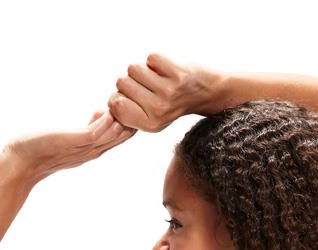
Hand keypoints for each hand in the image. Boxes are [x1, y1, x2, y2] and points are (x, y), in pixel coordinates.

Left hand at [2, 109, 135, 182]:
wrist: (21, 161)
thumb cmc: (41, 146)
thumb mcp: (71, 136)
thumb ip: (87, 126)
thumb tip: (100, 111)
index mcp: (93, 149)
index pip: (121, 136)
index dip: (132, 122)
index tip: (135, 105)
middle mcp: (92, 151)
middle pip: (121, 137)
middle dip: (132, 121)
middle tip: (141, 103)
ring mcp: (84, 148)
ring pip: (111, 136)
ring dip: (121, 122)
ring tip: (131, 104)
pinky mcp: (73, 143)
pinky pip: (94, 134)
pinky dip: (103, 124)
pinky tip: (109, 112)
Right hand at [106, 52, 220, 132]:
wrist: (207, 93)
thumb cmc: (173, 104)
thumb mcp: (152, 118)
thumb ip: (129, 112)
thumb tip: (111, 102)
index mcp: (150, 124)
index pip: (115, 105)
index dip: (118, 96)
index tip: (131, 96)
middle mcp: (158, 110)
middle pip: (121, 83)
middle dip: (131, 80)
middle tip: (149, 86)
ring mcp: (168, 91)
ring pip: (133, 68)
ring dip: (143, 69)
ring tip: (157, 78)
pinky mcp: (176, 72)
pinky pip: (150, 57)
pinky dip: (156, 60)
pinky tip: (167, 70)